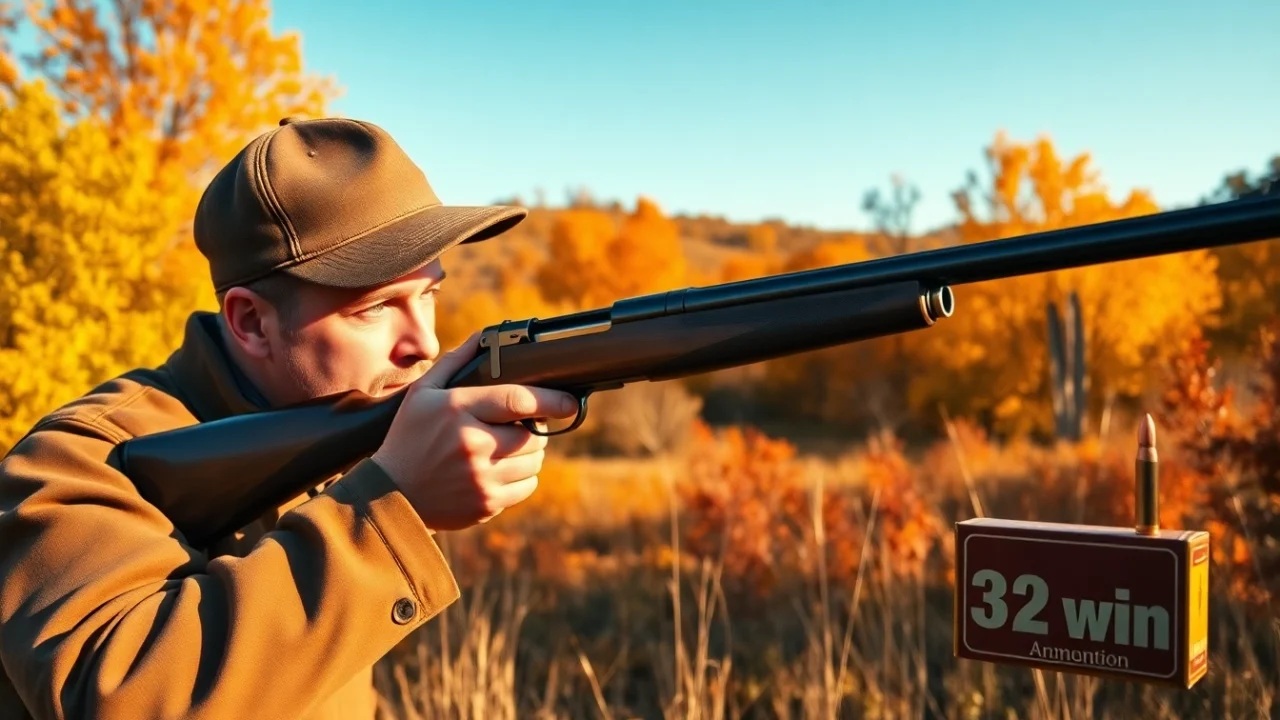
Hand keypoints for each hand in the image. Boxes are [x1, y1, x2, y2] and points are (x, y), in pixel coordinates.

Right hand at [370, 331, 579, 530]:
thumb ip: (456, 362)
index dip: (551, 400)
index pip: (518, 399)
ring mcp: (481, 478)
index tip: (570, 401)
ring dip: (529, 453)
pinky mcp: (486, 504)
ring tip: (506, 448)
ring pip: (534, 462)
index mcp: (457, 410)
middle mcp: (472, 444)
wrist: (389, 494)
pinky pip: (527, 487)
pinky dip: (522, 478)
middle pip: (533, 435)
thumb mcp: (422, 393)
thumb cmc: (409, 437)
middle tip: (519, 427)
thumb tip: (484, 337)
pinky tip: (500, 470)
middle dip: (534, 429)